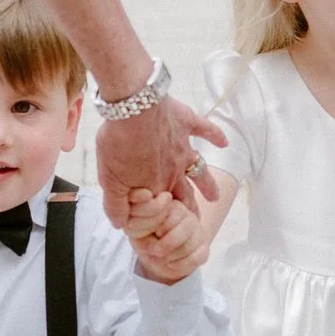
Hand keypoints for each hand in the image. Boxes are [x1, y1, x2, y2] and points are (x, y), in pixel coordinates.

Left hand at [95, 96, 224, 226]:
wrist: (132, 108)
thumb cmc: (118, 143)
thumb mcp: (109, 180)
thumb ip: (115, 205)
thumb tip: (121, 225)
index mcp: (155, 185)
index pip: (163, 209)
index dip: (165, 219)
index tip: (168, 228)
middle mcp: (173, 170)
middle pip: (185, 194)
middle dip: (190, 209)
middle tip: (197, 220)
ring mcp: (182, 147)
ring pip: (199, 169)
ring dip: (208, 184)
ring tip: (215, 196)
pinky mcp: (186, 122)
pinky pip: (205, 130)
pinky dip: (216, 135)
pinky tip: (225, 142)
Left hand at [125, 189, 208, 285]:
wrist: (155, 257)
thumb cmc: (146, 239)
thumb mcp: (138, 230)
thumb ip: (144, 224)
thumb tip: (157, 230)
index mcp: (173, 206)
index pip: (173, 213)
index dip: (160, 228)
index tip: (151, 234)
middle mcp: (189, 217)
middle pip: (185, 229)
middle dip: (165, 245)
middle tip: (152, 251)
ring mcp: (199, 233)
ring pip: (190, 245)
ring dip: (170, 256)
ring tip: (157, 259)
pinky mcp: (203, 250)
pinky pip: (197, 258)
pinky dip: (181, 265)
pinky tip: (170, 264)